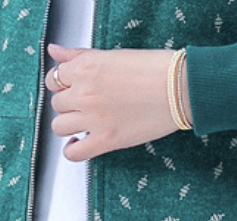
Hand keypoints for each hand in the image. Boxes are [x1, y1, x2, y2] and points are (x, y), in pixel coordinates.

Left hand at [45, 44, 192, 161]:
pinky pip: (74, 153)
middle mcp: (84, 92)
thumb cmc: (156, 69)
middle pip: (57, 103)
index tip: (74, 88)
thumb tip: (55, 50)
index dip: (64, 85)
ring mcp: (93, 118)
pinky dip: (72, 149)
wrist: (181, 88)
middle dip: (70, 104)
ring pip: (59, 126)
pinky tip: (80, 142)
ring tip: (86, 122)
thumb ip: (78, 54)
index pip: (55, 79)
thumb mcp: (112, 55)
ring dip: (70, 124)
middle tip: (88, 103)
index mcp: (85, 68)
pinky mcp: (106, 140)